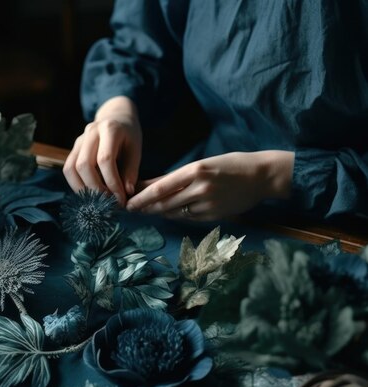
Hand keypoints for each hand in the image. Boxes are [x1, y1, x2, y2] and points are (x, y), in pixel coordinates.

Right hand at [63, 96, 141, 205]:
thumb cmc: (129, 136)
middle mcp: (91, 132)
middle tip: (108, 202)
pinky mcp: (73, 149)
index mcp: (110, 129)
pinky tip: (89, 193)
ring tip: (97, 201)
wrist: (116, 117)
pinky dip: (76, 184)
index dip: (112, 182)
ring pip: (71, 168)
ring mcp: (79, 140)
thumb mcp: (136, 150)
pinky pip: (68, 169)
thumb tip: (126, 194)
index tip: (120, 198)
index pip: (105, 159)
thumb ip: (131, 171)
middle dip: (95, 188)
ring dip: (82, 189)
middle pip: (84, 165)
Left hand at [126, 150, 294, 220]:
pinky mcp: (214, 216)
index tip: (128, 202)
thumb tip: (146, 184)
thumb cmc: (229, 165)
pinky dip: (175, 215)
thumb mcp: (200, 165)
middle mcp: (201, 188)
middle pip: (164, 203)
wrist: (262, 176)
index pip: (161, 188)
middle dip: (145, 207)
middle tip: (130, 209)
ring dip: (157, 212)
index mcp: (196, 170)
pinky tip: (166, 213)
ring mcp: (208, 204)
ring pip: (174, 212)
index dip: (142, 197)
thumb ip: (174, 177)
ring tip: (143, 211)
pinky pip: (188, 218)